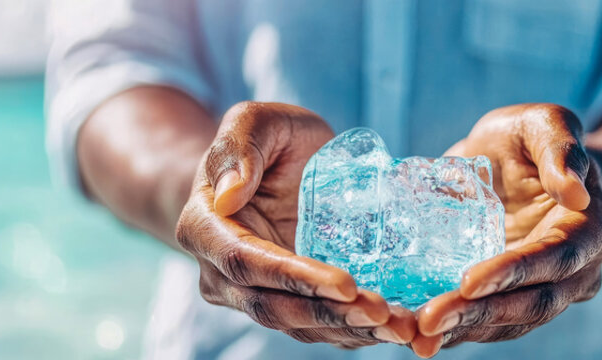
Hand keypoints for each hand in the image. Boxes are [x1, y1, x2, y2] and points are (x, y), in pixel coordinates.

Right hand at [176, 102, 416, 347]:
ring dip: (347, 330)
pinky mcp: (286, 304)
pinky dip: (354, 332)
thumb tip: (228, 194)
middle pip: (272, 306)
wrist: (270, 168)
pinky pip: (317, 327)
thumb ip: (240, 144)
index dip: (295, 277)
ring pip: (297, 326)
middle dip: (329, 314)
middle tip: (383, 313)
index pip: (245, 262)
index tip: (346, 283)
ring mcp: (251, 294)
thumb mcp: (257, 120)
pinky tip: (393, 328)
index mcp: (204, 227)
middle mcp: (219, 272)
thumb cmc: (266, 139)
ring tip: (397, 327)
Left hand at [411, 104, 601, 354]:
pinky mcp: (512, 299)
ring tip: (418, 335)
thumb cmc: (535, 139)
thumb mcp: (545, 122)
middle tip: (430, 321)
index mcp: (593, 228)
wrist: (528, 163)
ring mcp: (546, 291)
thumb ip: (561, 148)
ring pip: (509, 322)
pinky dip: (455, 331)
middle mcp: (578, 271)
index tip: (469, 282)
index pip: (557, 257)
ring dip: (464, 331)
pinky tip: (417, 334)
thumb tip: (574, 193)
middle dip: (480, 314)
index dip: (515, 272)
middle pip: (533, 303)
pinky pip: (488, 323)